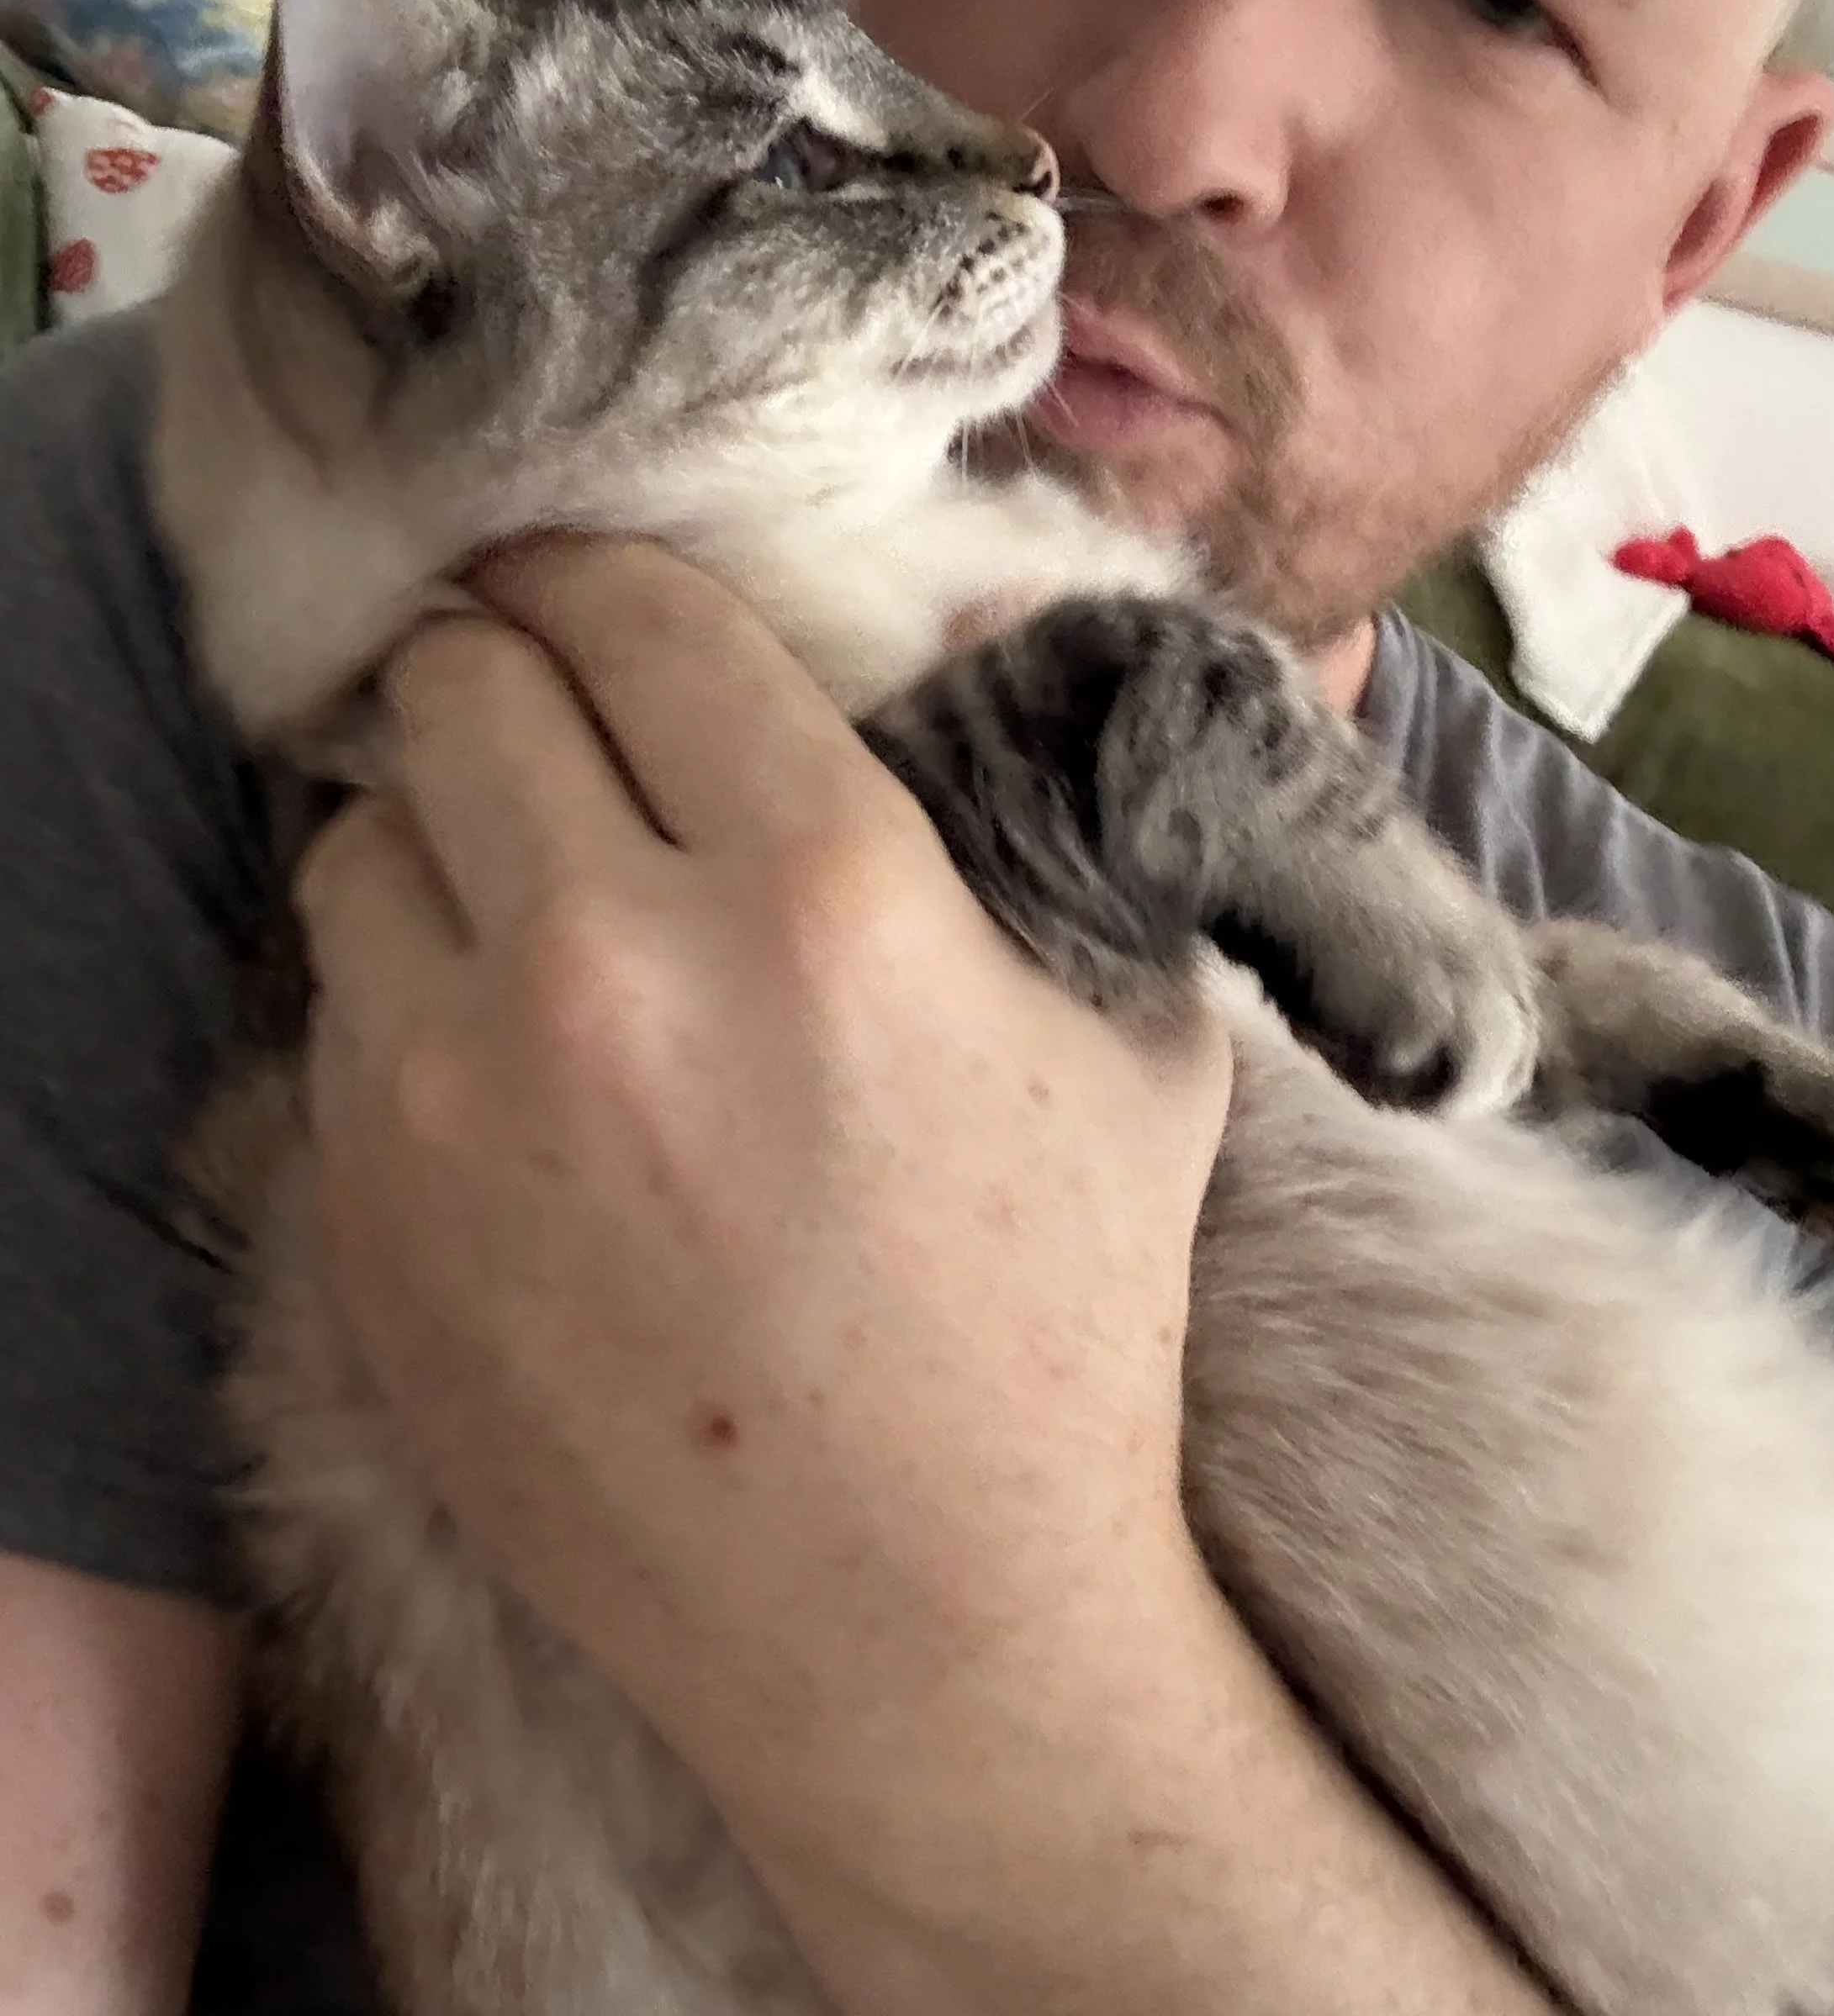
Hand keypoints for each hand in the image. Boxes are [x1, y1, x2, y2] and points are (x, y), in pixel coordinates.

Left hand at [297, 534, 1233, 1829]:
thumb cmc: (1059, 1317)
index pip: (636, 615)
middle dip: (504, 669)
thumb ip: (1060, 801)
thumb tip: (990, 602)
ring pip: (362, 836)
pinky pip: (336, 1008)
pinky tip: (500, 1053)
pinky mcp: (367, 1217)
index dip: (600, 570)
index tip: (589, 583)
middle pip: (464, 684)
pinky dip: (403, 989)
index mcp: (827, 887)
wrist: (916, 1623)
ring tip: (516, 887)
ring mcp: (460, 1095)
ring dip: (437, 831)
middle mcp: (614, 961)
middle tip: (542, 704)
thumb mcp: (1136, 1034)